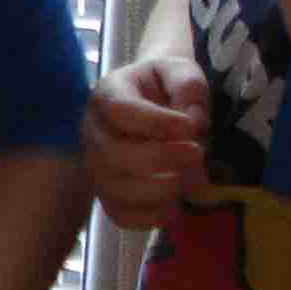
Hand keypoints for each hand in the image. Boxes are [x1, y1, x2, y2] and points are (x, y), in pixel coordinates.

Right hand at [82, 55, 209, 229]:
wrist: (155, 100)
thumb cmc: (167, 85)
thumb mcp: (182, 71)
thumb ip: (188, 87)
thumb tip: (192, 123)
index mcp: (107, 95)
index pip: (121, 111)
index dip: (157, 123)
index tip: (192, 127)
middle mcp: (92, 130)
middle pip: (114, 154)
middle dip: (162, 159)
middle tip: (199, 154)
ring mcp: (96, 164)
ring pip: (114, 188)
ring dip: (159, 190)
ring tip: (191, 180)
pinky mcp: (107, 191)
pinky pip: (118, 214)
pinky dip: (148, 218)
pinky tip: (175, 208)